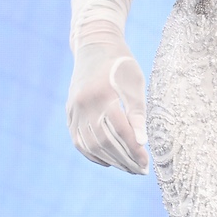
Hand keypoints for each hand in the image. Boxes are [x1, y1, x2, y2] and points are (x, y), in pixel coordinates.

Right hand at [67, 34, 148, 173]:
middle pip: (104, 142)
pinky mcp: (70, 112)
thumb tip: (142, 142)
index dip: (134, 149)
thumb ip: (138, 112)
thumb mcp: (135, 83)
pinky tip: (108, 161)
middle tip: (140, 171)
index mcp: (104, 94)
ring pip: (90, 145)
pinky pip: (79, 141)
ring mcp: (74, 109)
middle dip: (124, 160)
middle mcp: (85, 104)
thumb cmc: (121, 64)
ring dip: (110, 160)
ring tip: (128, 168)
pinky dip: (93, 154)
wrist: (94, 45)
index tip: (147, 162)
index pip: (120, 131)